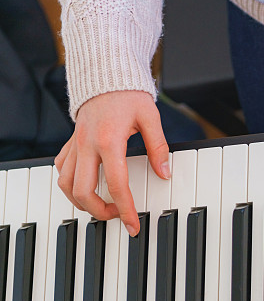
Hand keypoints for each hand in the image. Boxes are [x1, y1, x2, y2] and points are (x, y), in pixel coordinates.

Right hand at [54, 91, 170, 235]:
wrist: (105, 75)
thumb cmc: (129, 95)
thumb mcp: (151, 118)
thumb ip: (159, 147)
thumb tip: (165, 173)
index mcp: (109, 141)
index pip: (116, 184)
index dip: (125, 209)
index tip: (133, 225)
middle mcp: (87, 145)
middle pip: (82, 191)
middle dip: (99, 211)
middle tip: (117, 216)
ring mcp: (75, 144)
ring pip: (65, 184)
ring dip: (80, 201)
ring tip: (101, 206)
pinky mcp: (70, 143)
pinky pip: (61, 169)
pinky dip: (70, 184)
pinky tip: (86, 187)